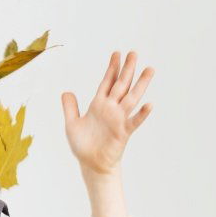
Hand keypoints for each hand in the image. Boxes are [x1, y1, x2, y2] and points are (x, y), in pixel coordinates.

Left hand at [62, 50, 153, 175]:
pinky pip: (134, 122)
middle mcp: (110, 109)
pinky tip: (149, 104)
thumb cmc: (83, 145)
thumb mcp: (71, 123)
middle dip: (127, 69)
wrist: (91, 164)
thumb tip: (66, 91)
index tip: (117, 53)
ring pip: (131, 98)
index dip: (112, 68)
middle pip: (121, 85)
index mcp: (98, 105)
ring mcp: (118, 119)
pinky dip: (142, 114)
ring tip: (149, 70)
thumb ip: (70, 107)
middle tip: (134, 52)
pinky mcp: (123, 132)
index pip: (107, 82)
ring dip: (140, 84)